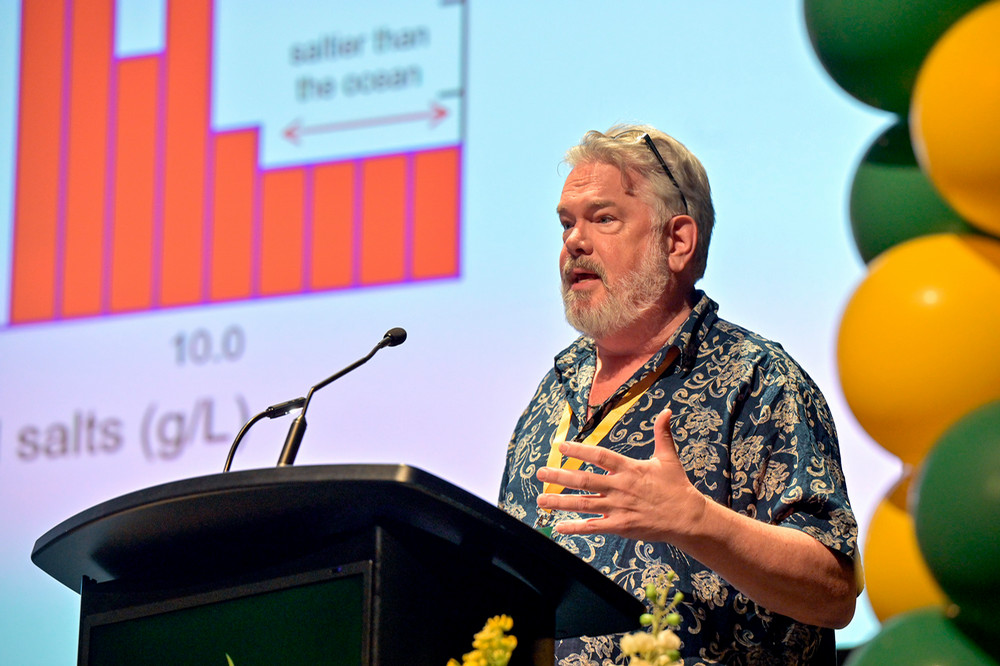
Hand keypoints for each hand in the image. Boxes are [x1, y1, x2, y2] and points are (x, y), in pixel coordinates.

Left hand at [536, 409, 707, 540]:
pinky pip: (593, 527)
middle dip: (559, 476)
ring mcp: (618, 508)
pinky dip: (576, 527)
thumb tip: (667, 411)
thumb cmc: (676, 486)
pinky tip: (559, 527)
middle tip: (540, 473)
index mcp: (629, 468)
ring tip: (541, 499)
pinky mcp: (620, 526)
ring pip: (584, 504)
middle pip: (584, 480)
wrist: (687, 517)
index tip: (561, 447)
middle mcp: (620, 487)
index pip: (600, 456)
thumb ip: (662, 434)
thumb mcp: (669, 458)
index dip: (580, 450)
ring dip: (560, 502)